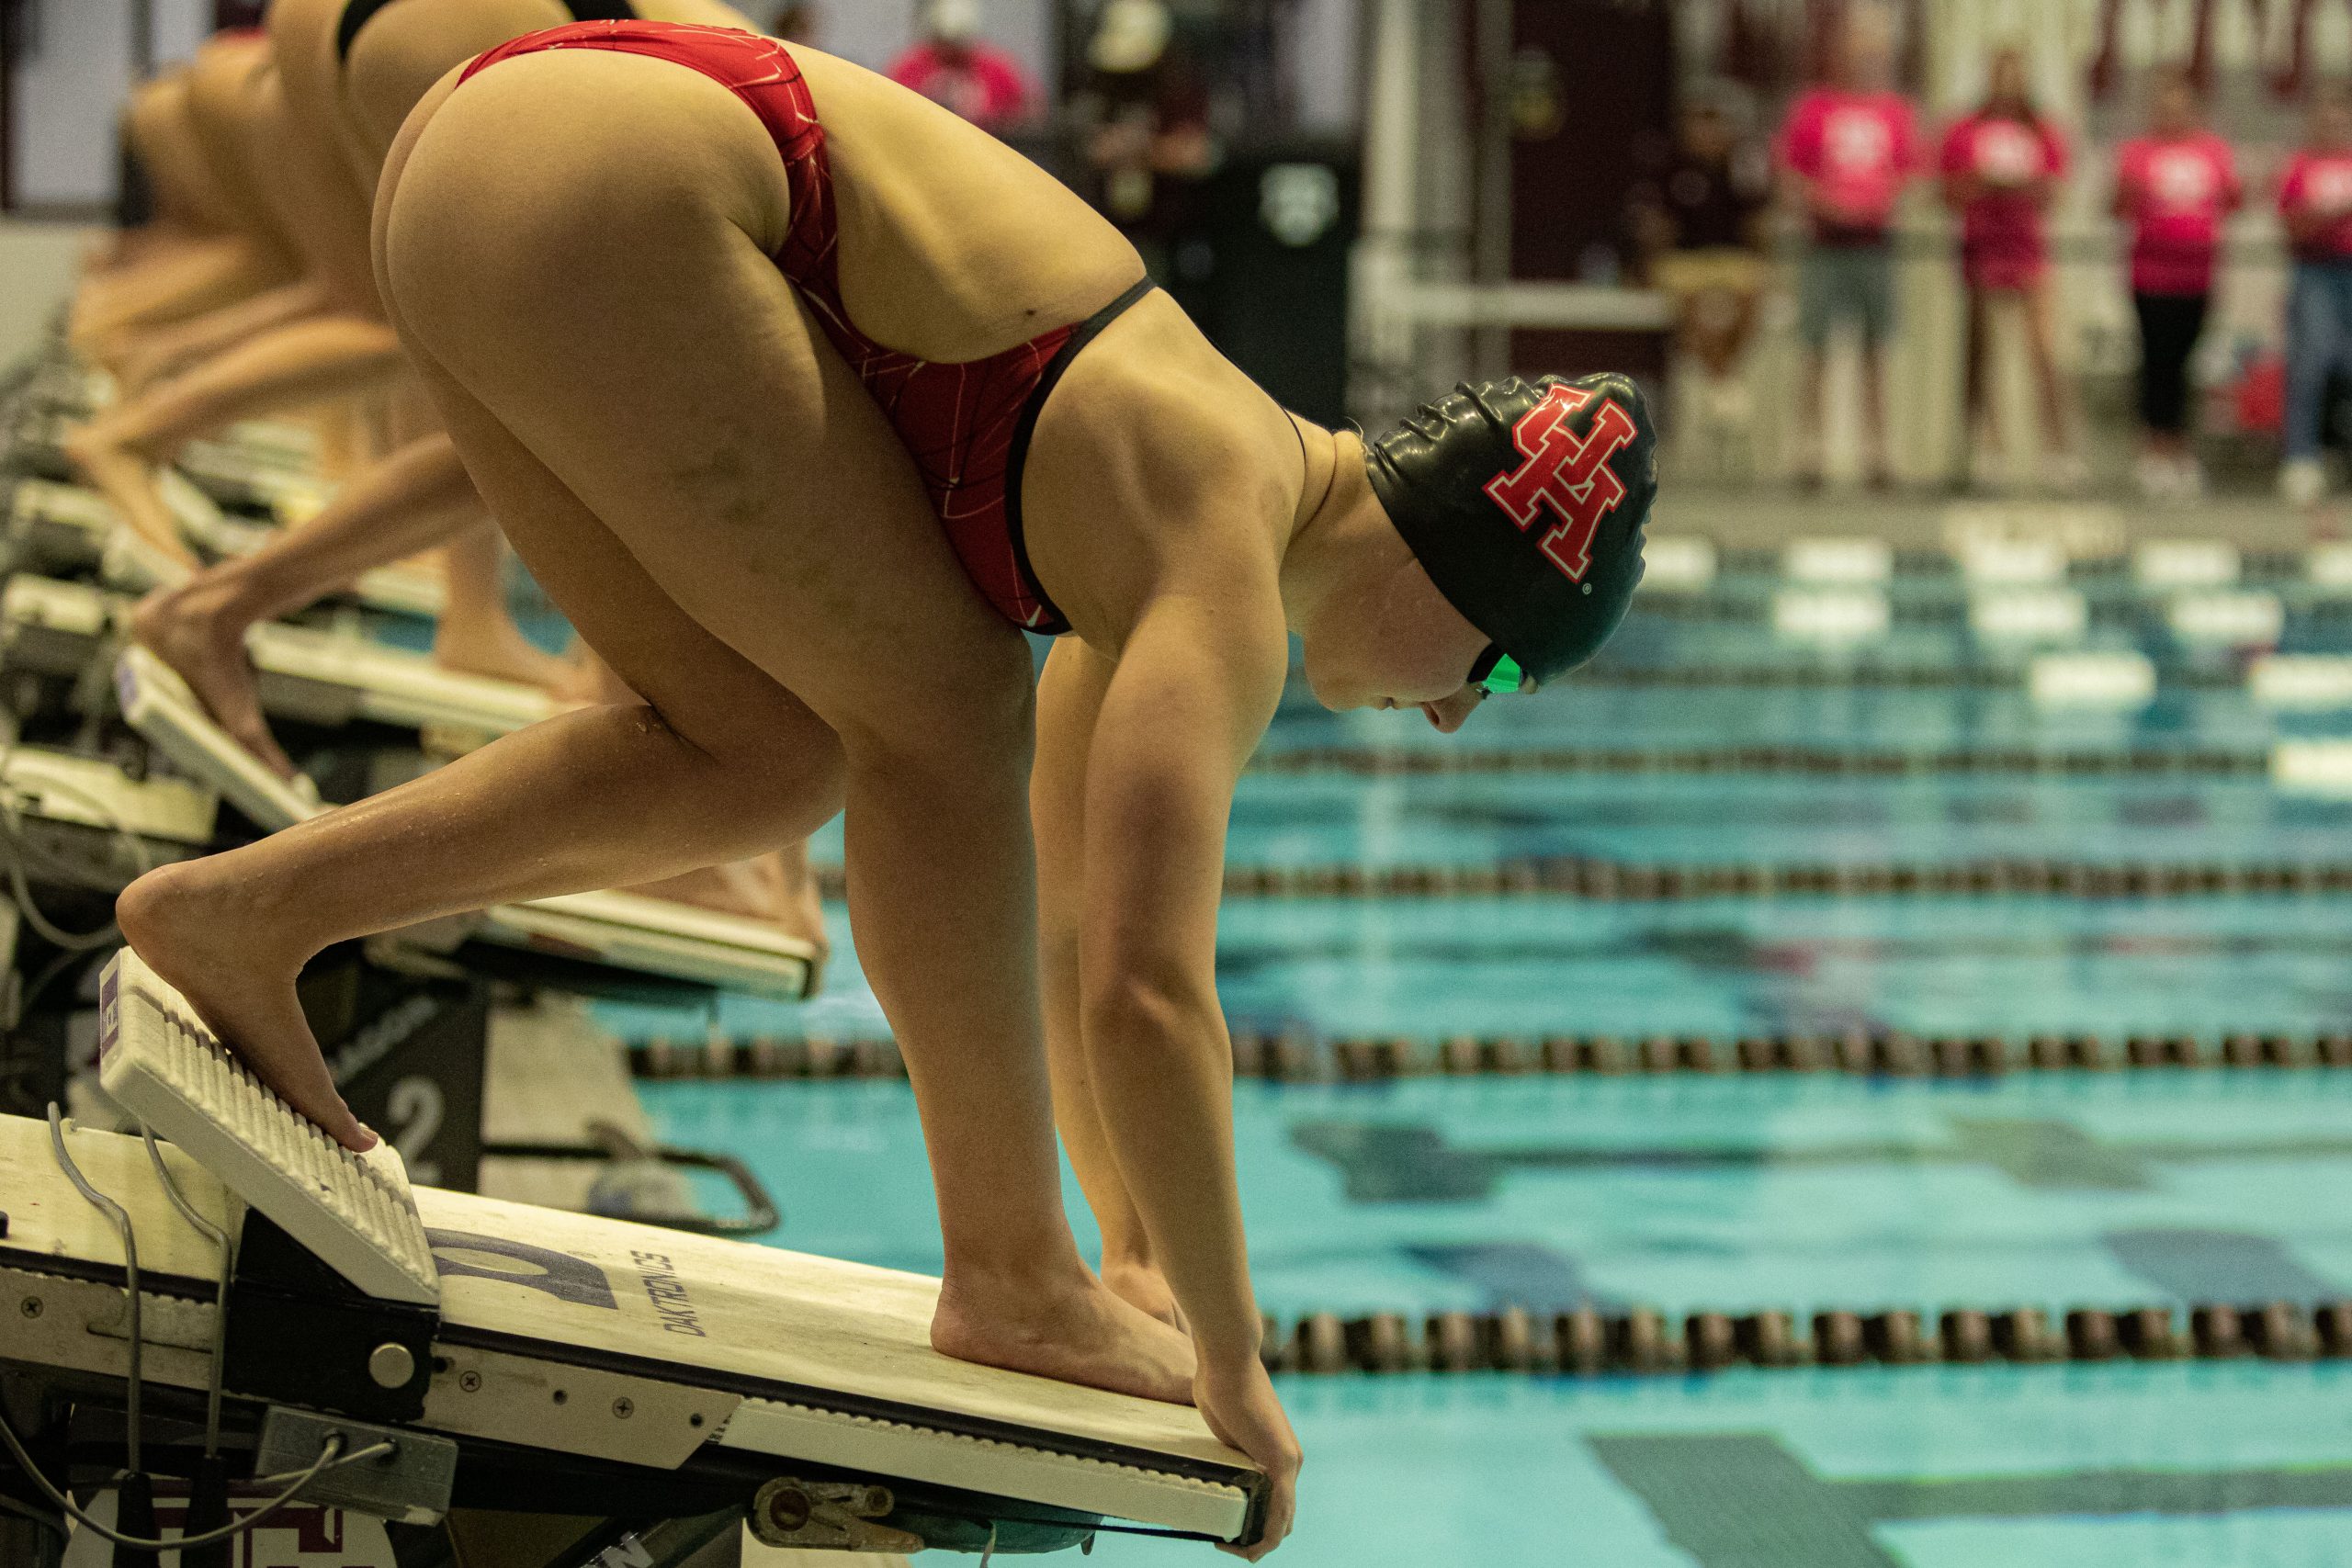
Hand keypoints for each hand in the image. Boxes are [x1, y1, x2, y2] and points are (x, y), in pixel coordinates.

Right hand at [1195, 1355, 1299, 1559]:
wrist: (1228, 1360)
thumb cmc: (1220, 1383)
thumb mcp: (1224, 1428)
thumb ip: (1228, 1447)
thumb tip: (1213, 1454)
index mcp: (1277, 1453)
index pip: (1275, 1503)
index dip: (1254, 1523)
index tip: (1223, 1530)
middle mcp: (1291, 1461)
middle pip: (1282, 1518)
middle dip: (1256, 1538)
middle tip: (1224, 1545)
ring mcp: (1289, 1463)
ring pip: (1282, 1521)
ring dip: (1258, 1544)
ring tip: (1229, 1550)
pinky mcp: (1282, 1463)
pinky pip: (1279, 1513)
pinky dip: (1264, 1536)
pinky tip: (1241, 1546)